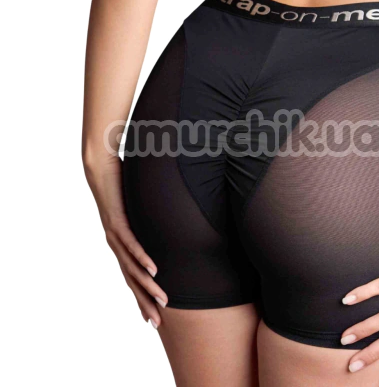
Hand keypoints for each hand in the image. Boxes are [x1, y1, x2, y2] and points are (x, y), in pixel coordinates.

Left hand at [85, 156, 167, 328]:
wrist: (100, 167)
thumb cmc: (121, 186)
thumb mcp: (138, 209)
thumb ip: (148, 222)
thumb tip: (166, 225)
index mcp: (120, 244)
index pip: (132, 277)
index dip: (141, 298)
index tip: (151, 317)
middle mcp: (115, 244)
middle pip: (131, 280)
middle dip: (144, 302)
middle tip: (158, 323)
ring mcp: (115, 234)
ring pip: (132, 266)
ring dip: (147, 285)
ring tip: (162, 301)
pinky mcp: (117, 220)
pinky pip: (131, 243)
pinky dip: (142, 258)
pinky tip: (153, 270)